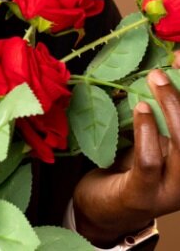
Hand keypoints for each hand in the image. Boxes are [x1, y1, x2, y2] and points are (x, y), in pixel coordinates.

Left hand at [73, 56, 179, 246]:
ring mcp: (171, 189)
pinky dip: (147, 133)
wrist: (103, 209)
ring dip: (172, 109)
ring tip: (155, 81)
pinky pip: (150, 162)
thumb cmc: (130, 166)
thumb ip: (160, 111)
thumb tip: (164, 66)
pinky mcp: (144, 195)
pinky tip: (140, 111)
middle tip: (164, 69)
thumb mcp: (152, 136)